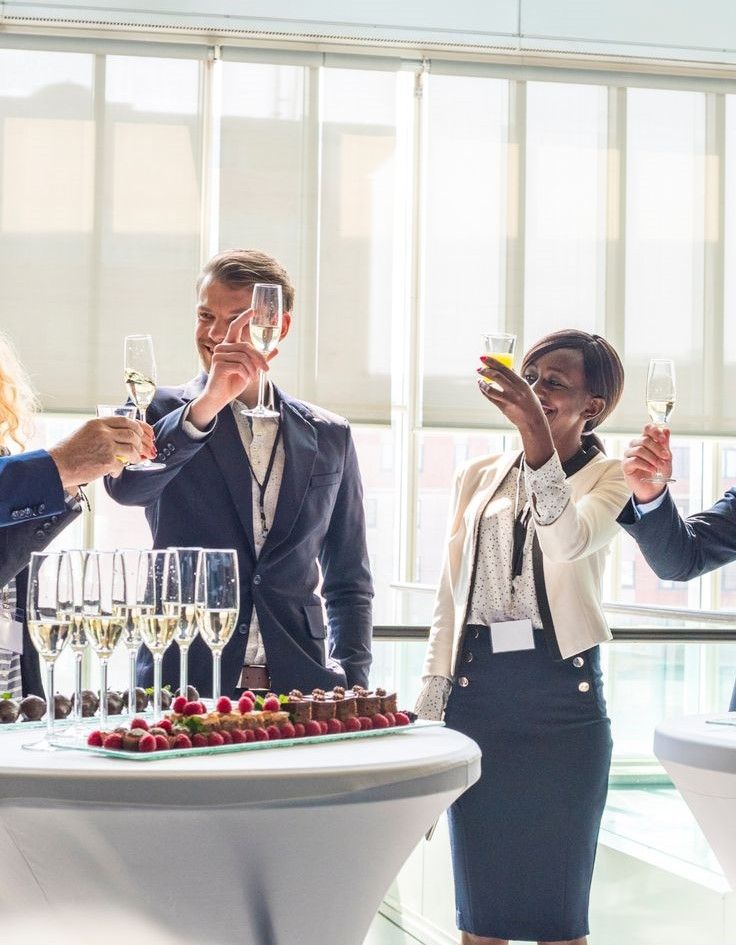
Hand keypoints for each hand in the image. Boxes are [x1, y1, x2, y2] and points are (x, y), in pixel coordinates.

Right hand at [49, 418, 154, 488]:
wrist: (58, 465)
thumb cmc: (69, 452)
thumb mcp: (85, 433)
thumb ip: (103, 432)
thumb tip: (122, 438)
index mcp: (98, 423)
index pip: (126, 420)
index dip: (139, 427)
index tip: (145, 433)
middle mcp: (103, 432)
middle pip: (132, 433)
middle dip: (141, 442)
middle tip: (143, 449)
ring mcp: (106, 446)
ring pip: (132, 448)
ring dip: (135, 456)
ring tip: (133, 460)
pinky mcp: (107, 460)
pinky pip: (122, 464)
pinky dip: (120, 469)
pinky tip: (114, 472)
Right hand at [189, 310, 269, 428]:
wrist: (220, 397)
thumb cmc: (233, 382)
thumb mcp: (250, 369)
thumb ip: (260, 359)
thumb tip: (276, 350)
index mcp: (229, 346)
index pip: (235, 327)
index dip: (243, 318)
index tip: (253, 311)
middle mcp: (222, 348)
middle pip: (246, 346)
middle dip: (260, 358)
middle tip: (267, 369)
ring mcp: (219, 355)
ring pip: (244, 357)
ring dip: (253, 369)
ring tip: (253, 378)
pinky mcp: (219, 365)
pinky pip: (240, 366)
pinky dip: (247, 374)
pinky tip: (245, 380)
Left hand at [477, 356, 552, 467]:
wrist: (533, 422)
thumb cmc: (531, 405)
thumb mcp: (527, 389)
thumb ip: (517, 380)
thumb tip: (509, 369)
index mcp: (521, 383)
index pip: (505, 368)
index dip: (493, 362)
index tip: (484, 358)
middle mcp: (515, 390)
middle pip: (496, 376)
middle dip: (485, 370)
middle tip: (479, 368)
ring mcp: (509, 399)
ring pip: (490, 388)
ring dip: (482, 383)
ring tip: (479, 380)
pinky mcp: (503, 408)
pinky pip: (490, 398)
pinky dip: (484, 392)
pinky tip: (482, 388)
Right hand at [622, 423, 671, 502]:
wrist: (654, 488)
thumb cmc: (659, 472)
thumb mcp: (666, 457)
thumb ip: (665, 444)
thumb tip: (666, 429)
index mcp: (646, 441)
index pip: (647, 429)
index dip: (655, 431)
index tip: (663, 440)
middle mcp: (636, 446)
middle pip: (644, 440)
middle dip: (657, 448)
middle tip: (666, 457)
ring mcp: (629, 455)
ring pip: (639, 450)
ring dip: (652, 458)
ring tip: (659, 466)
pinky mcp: (625, 465)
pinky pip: (634, 460)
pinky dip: (645, 465)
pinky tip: (652, 470)